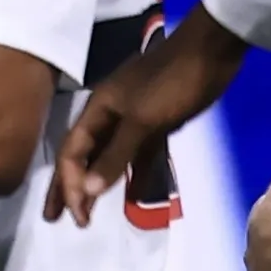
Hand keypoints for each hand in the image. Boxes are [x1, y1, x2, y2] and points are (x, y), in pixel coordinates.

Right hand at [54, 9, 245, 223]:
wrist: (212, 51)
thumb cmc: (173, 83)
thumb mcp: (143, 120)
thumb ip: (116, 154)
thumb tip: (87, 190)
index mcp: (98, 110)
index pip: (73, 153)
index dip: (69, 185)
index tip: (76, 216)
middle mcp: (111, 115)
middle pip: (84, 156)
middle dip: (69, 187)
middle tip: (58, 219)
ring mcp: (136, 119)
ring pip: (110, 157)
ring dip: (99, 183)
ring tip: (88, 212)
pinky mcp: (159, 123)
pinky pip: (140, 154)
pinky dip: (135, 174)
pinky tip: (133, 196)